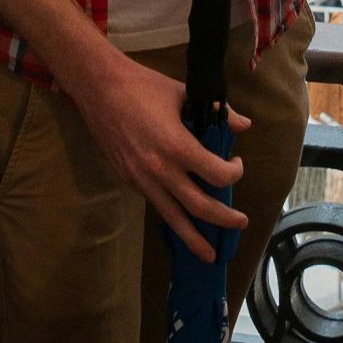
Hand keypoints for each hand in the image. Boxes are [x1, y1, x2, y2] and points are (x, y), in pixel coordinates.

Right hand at [75, 52, 250, 261]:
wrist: (99, 89)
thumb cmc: (143, 87)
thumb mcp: (183, 93)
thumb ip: (218, 112)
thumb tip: (244, 125)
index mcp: (179, 147)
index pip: (218, 175)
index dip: (234, 173)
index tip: (236, 165)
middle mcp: (162, 170)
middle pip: (200, 207)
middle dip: (224, 219)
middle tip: (240, 223)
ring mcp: (142, 179)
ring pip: (174, 218)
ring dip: (194, 239)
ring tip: (209, 255)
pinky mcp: (128, 181)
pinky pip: (155, 203)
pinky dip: (170, 216)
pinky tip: (180, 223)